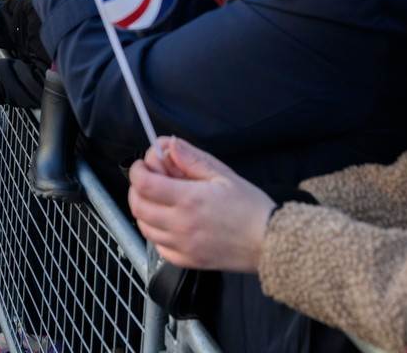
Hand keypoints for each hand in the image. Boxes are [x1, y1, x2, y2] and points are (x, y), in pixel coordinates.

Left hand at [128, 137, 275, 272]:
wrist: (270, 242)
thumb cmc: (250, 207)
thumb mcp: (223, 174)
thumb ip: (192, 159)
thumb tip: (169, 145)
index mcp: (189, 199)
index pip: (145, 184)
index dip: (137, 171)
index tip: (142, 165)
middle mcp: (181, 225)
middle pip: (139, 206)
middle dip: (136, 189)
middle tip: (147, 180)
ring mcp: (182, 246)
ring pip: (144, 228)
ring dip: (144, 211)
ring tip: (158, 200)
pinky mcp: (188, 261)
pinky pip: (159, 247)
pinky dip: (156, 233)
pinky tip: (168, 223)